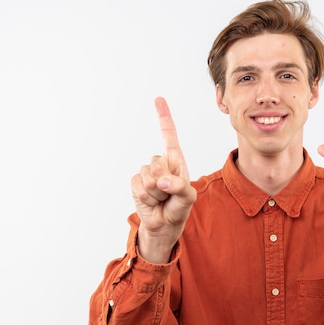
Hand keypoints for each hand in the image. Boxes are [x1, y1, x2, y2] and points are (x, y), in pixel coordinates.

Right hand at [131, 97, 196, 261]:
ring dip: (156, 193)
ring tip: (161, 199)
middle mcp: (160, 164)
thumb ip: (180, 187)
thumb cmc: (178, 208)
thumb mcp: (187, 198)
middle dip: (164, 181)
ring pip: (148, 176)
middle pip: (157, 162)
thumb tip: (163, 180)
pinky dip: (146, 198)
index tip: (158, 99)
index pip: (169, 136)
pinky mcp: (135, 183)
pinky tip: (151, 202)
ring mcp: (146, 173)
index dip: (164, 117)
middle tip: (169, 194)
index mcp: (176, 161)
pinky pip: (138, 186)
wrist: (163, 225)